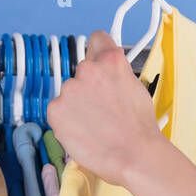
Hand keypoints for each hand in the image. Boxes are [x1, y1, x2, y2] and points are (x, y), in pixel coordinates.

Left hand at [47, 30, 167, 188]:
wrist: (134, 156)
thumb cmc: (140, 129)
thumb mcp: (137, 89)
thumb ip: (118, 74)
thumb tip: (109, 73)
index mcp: (111, 61)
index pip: (97, 40)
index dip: (99, 53)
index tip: (98, 62)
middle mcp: (87, 70)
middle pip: (82, 73)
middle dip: (89, 88)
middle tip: (103, 109)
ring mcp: (69, 89)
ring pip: (69, 94)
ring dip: (78, 106)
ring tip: (97, 126)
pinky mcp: (55, 110)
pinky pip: (58, 111)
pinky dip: (67, 122)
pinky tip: (85, 132)